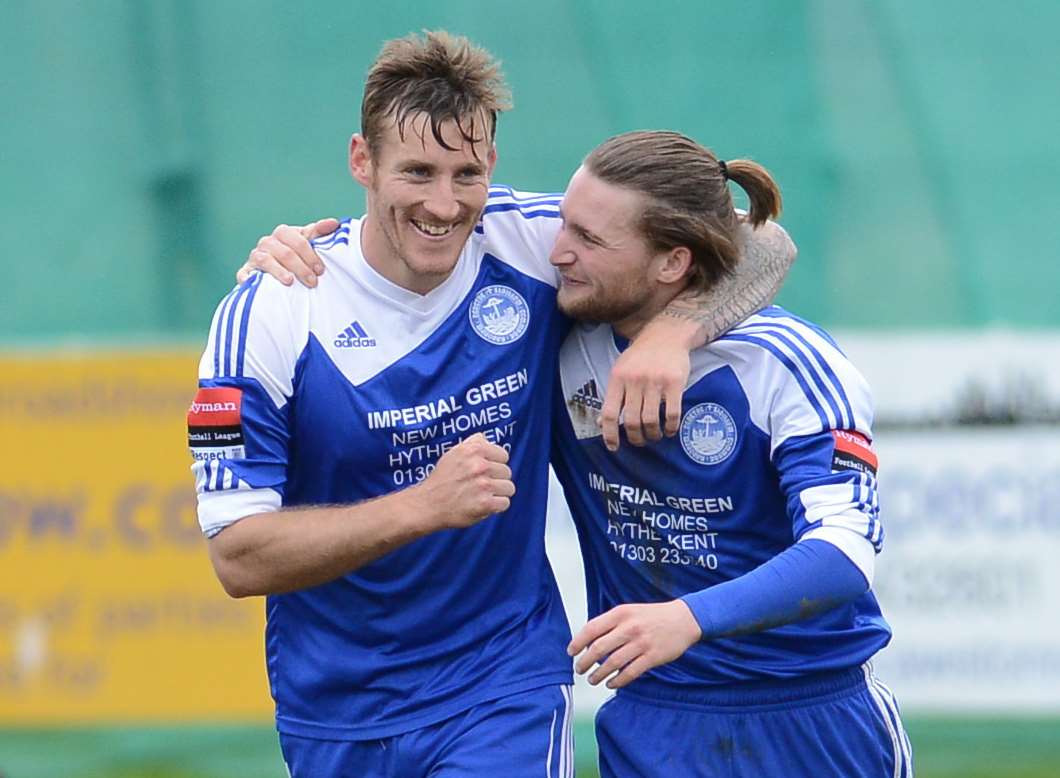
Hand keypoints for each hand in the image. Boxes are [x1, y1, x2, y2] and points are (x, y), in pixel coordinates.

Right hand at [236, 218, 339, 287]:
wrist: (271, 274)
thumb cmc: (294, 256)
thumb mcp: (306, 244)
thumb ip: (318, 233)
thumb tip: (334, 223)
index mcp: (283, 233)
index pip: (297, 239)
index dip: (310, 254)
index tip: (321, 270)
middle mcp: (268, 242)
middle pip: (285, 252)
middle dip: (301, 267)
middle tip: (313, 281)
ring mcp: (255, 256)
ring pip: (267, 260)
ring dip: (280, 271)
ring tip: (291, 282)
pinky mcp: (245, 271)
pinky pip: (246, 273)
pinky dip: (253, 278)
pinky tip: (264, 285)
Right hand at [411, 434, 514, 529]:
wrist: (428, 504)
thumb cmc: (442, 479)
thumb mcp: (454, 452)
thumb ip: (473, 443)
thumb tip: (487, 438)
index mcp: (474, 450)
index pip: (503, 455)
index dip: (495, 464)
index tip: (485, 471)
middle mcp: (480, 465)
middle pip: (507, 472)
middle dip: (496, 479)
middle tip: (480, 485)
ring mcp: (483, 485)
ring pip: (509, 488)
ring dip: (498, 493)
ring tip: (482, 495)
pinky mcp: (485, 504)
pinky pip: (505, 503)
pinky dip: (496, 506)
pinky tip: (484, 505)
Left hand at [567, 600, 701, 688]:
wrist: (684, 619)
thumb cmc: (651, 616)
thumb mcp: (629, 611)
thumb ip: (610, 623)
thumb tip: (588, 642)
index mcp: (621, 613)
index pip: (592, 628)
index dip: (578, 642)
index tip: (571, 652)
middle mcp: (629, 627)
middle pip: (599, 648)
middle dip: (585, 662)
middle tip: (579, 669)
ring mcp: (641, 643)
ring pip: (613, 663)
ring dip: (599, 674)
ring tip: (592, 680)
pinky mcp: (652, 657)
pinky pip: (630, 673)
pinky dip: (617, 681)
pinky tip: (611, 683)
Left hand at [599, 318, 694, 449]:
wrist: (666, 334)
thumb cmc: (640, 357)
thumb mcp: (620, 371)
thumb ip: (613, 396)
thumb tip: (600, 423)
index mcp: (617, 378)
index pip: (609, 413)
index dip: (609, 434)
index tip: (613, 447)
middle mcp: (634, 380)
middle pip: (631, 420)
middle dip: (635, 438)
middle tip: (640, 441)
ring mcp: (655, 381)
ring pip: (651, 420)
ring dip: (653, 434)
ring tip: (655, 436)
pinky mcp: (675, 382)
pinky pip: (671, 413)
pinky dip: (670, 427)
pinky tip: (669, 430)